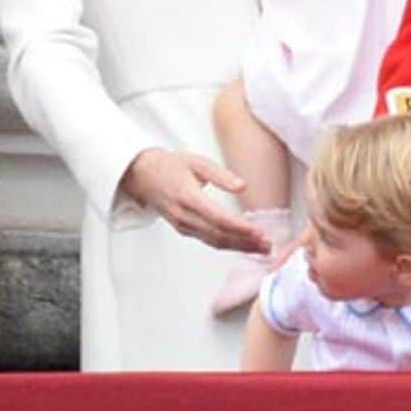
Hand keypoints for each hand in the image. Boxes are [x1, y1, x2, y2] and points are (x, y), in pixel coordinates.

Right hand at [119, 148, 271, 252]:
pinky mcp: (184, 229)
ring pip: (214, 242)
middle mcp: (184, 216)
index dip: (240, 228)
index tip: (259, 231)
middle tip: (268, 245)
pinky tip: (243, 244)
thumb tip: (242, 186)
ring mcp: (182, 225)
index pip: (218, 219)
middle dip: (245, 243)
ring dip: (239, 247)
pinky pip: (208, 241)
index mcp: (188, 197)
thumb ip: (221, 175)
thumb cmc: (170, 166)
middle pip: (218, 236)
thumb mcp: (197, 162)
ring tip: (262, 248)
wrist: (142, 175)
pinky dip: (228, 245)